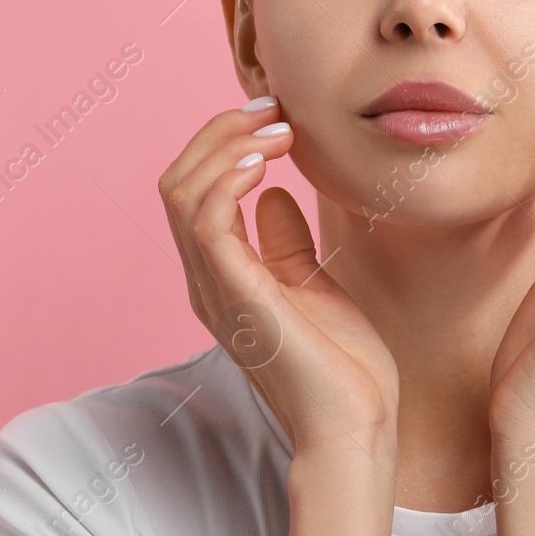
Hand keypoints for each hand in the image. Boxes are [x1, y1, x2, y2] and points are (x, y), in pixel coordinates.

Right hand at [158, 97, 399, 460]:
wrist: (356, 428)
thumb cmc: (342, 368)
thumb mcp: (312, 286)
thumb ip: (284, 243)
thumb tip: (273, 194)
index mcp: (222, 276)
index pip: (194, 191)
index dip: (225, 142)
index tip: (276, 114)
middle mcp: (207, 280)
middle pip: (178, 181)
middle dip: (221, 131)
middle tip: (275, 107)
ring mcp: (216, 290)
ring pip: (182, 193)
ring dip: (226, 146)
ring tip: (277, 128)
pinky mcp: (237, 298)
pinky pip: (206, 223)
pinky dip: (227, 181)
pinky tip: (265, 163)